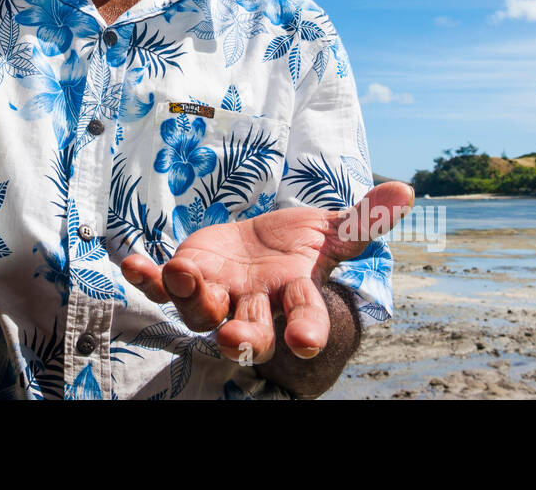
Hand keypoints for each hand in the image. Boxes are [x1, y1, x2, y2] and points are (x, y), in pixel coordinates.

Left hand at [120, 181, 413, 362]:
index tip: (305, 344)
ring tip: (180, 272)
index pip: (305, 317)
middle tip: (233, 339)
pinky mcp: (185, 279)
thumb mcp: (331, 230)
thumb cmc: (299, 245)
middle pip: (248, 330)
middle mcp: (253, 304)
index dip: (307, 331)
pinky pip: (159, 287)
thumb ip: (363, 219)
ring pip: (200, 309)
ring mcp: (216, 295)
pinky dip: (144, 278)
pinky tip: (129, 263)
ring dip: (188, 295)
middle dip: (241, 337)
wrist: (259, 246)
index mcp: (294, 294)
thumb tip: (407, 191)